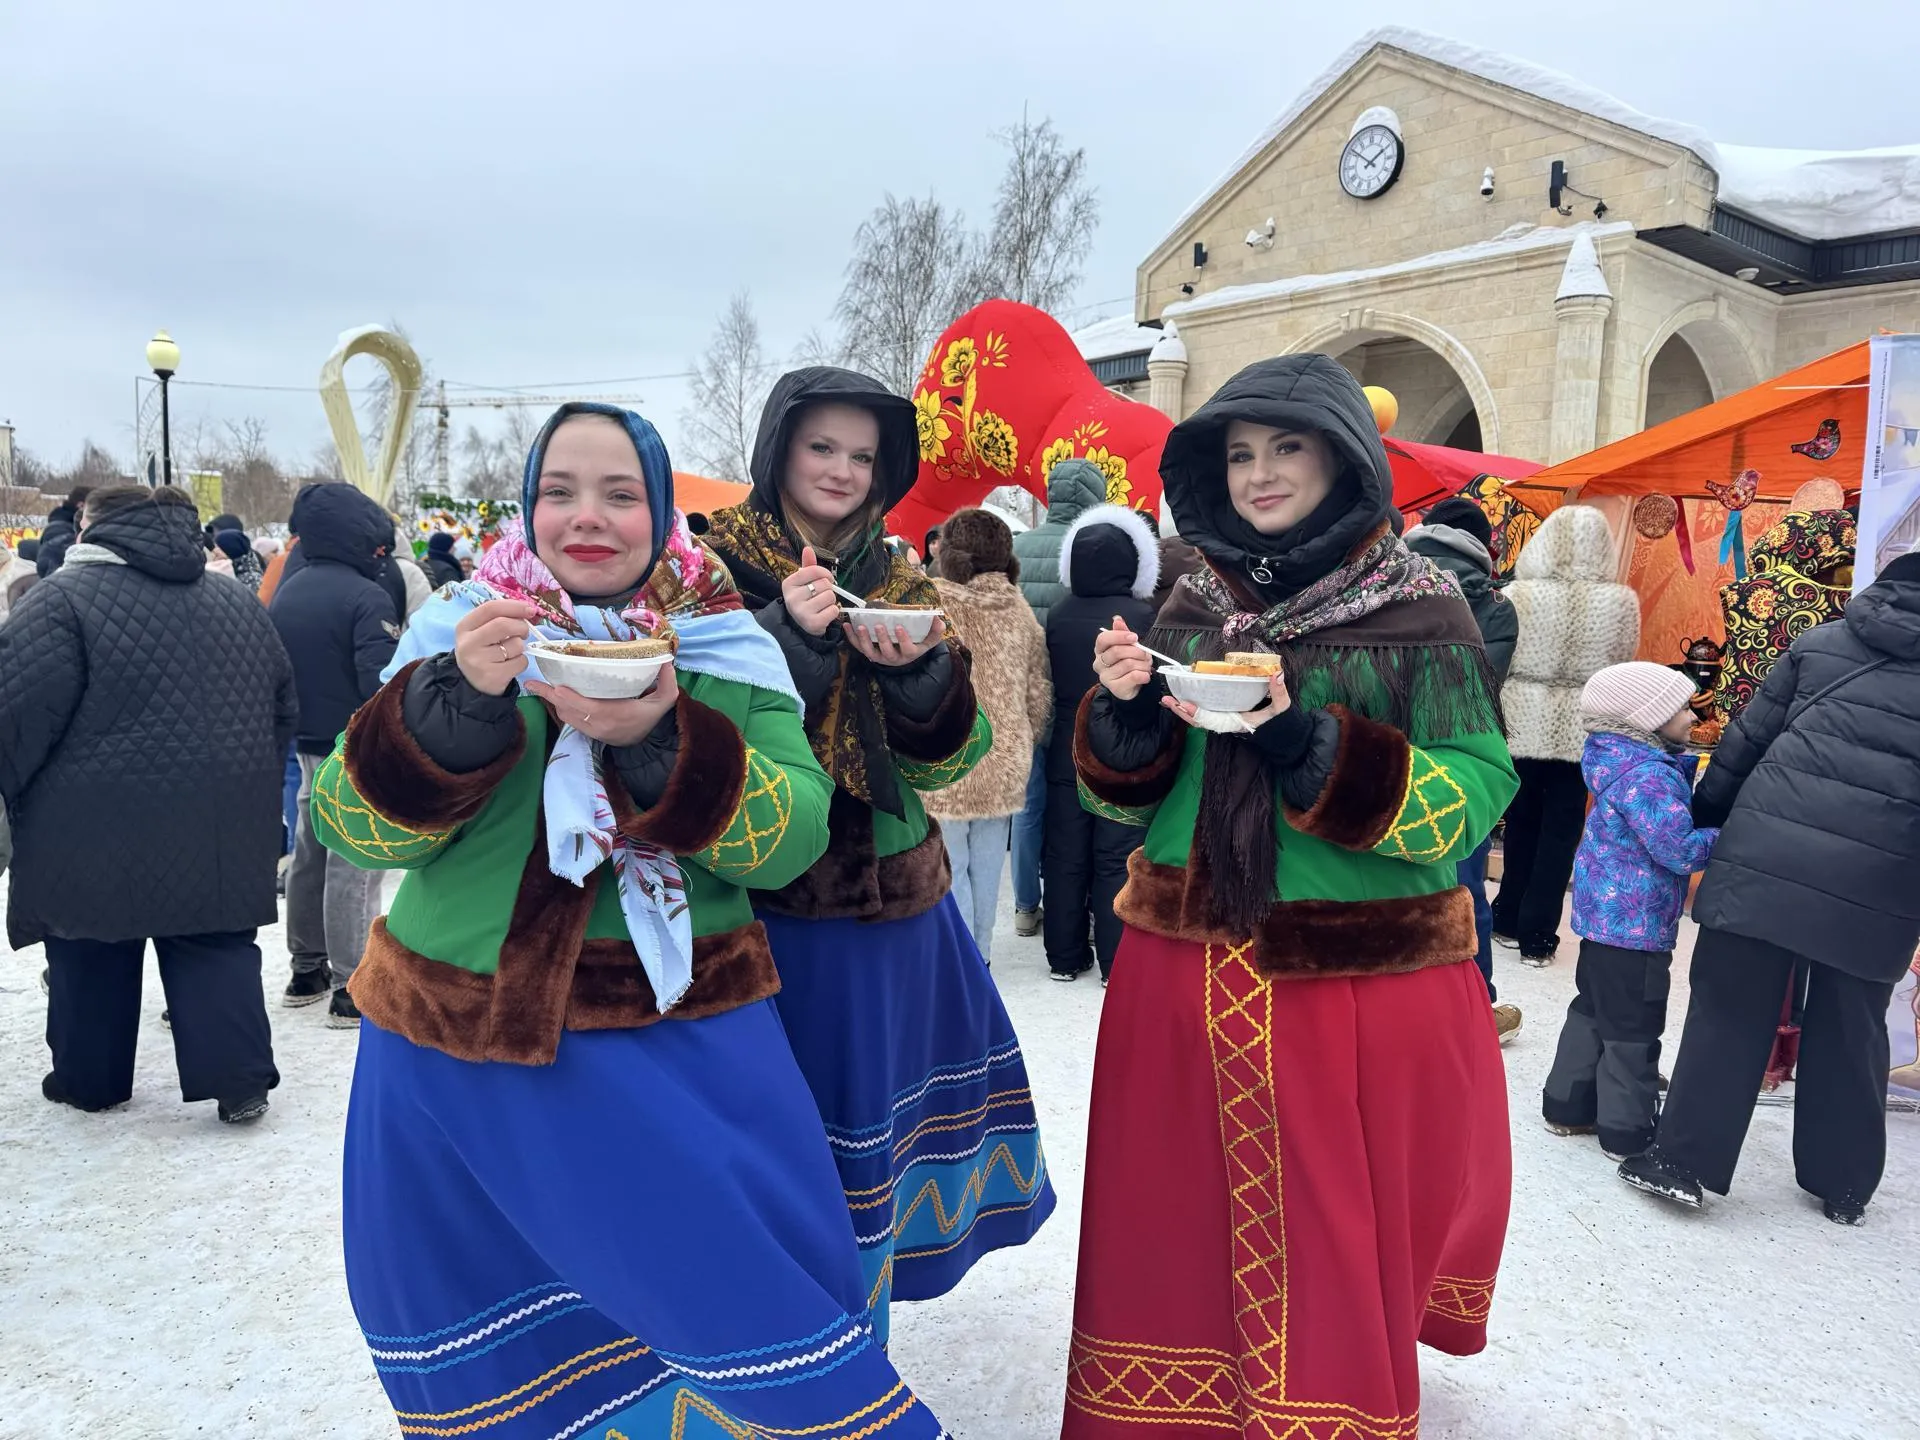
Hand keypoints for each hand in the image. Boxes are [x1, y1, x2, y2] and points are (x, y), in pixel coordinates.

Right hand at [454, 598, 537, 695]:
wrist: (472, 683)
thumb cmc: (482, 651)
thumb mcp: (481, 632)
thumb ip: (499, 618)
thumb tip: (528, 610)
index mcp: (464, 627)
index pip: (490, 608)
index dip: (513, 606)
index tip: (529, 608)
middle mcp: (468, 644)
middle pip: (503, 625)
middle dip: (521, 626)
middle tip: (524, 632)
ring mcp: (479, 662)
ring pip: (516, 645)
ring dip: (521, 647)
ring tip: (511, 652)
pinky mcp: (492, 677)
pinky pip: (521, 662)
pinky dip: (522, 661)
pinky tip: (511, 665)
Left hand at [526, 667, 678, 747]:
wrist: (646, 742)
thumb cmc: (651, 717)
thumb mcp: (664, 700)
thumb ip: (667, 682)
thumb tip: (666, 661)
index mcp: (615, 715)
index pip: (588, 708)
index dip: (570, 698)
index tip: (557, 687)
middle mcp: (600, 725)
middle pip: (569, 711)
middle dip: (550, 696)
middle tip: (534, 682)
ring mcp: (592, 731)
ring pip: (566, 715)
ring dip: (553, 701)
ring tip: (540, 685)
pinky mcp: (587, 733)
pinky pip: (569, 720)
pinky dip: (560, 707)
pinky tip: (552, 695)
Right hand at [781, 546, 842, 636]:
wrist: (801, 625)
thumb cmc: (805, 599)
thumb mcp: (804, 582)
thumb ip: (808, 566)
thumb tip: (808, 548)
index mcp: (788, 584)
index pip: (814, 570)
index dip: (825, 574)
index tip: (827, 579)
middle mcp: (792, 598)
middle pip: (824, 584)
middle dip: (828, 589)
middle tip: (821, 596)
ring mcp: (801, 612)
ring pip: (830, 597)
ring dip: (831, 601)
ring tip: (822, 606)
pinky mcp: (812, 624)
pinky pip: (834, 610)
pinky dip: (833, 612)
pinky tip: (824, 615)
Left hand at [845, 615, 945, 666]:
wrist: (906, 652)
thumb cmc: (919, 642)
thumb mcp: (930, 638)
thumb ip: (936, 630)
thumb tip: (939, 621)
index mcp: (910, 654)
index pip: (907, 649)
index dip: (903, 640)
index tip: (899, 627)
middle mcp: (894, 658)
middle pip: (887, 653)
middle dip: (882, 639)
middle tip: (878, 625)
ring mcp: (880, 657)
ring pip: (870, 652)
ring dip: (864, 640)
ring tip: (860, 626)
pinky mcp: (869, 652)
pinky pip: (859, 647)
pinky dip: (852, 637)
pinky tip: (847, 626)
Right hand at [1093, 616, 1154, 700]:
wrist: (1132, 686)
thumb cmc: (1129, 662)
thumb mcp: (1127, 646)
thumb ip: (1122, 632)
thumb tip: (1117, 619)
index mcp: (1100, 650)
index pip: (1103, 639)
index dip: (1119, 636)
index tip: (1135, 637)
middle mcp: (1099, 663)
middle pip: (1117, 651)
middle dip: (1137, 651)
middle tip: (1146, 655)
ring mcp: (1105, 677)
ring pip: (1128, 664)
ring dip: (1143, 664)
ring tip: (1146, 666)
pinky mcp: (1115, 688)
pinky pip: (1133, 676)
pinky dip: (1144, 674)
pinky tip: (1145, 675)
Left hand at [1162, 673, 1291, 728]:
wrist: (1277, 728)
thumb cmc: (1277, 719)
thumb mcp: (1281, 707)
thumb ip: (1279, 693)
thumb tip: (1276, 673)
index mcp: (1236, 722)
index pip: (1213, 721)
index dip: (1197, 714)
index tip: (1184, 705)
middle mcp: (1226, 723)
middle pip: (1199, 721)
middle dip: (1182, 712)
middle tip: (1168, 700)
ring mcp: (1222, 719)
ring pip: (1197, 718)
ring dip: (1182, 709)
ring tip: (1167, 699)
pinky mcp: (1221, 713)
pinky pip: (1202, 712)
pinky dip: (1189, 706)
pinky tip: (1178, 697)